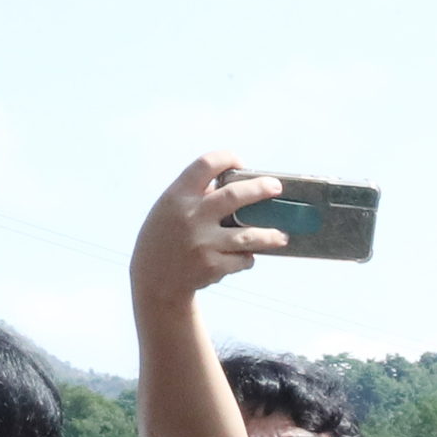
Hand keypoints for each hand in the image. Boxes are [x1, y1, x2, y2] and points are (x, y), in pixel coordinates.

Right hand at [131, 153, 280, 303]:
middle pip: (235, 195)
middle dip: (261, 189)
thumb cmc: (168, 235)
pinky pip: (243, 259)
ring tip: (282, 235)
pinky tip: (247, 257)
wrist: (154, 277)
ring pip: (249, 235)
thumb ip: (198, 195)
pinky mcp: (212, 266)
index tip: (240, 162)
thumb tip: (241, 184)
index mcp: (178, 195)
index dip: (226, 158)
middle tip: (277, 187)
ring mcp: (203, 242)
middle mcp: (191, 216)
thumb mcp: (171, 208)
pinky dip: (248, 258)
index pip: (205, 165)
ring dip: (271, 235)